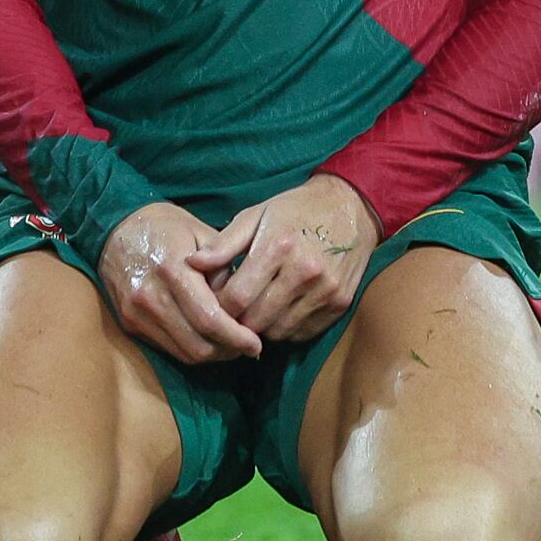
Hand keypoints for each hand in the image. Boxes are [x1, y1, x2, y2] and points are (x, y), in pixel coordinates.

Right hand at [98, 202, 261, 365]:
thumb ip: (222, 268)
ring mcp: (136, 314)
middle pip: (198, 345)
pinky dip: (190, 349)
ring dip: (211, 355)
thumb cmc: (165, 226)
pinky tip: (205, 339)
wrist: (115, 228)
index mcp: (172, 270)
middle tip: (247, 346)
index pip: (210, 319)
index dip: (237, 337)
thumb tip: (240, 304)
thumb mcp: (201, 233)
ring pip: (183, 353)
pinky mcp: (129, 324)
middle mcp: (150, 297)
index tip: (256, 344)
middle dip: (228, 351)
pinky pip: (167, 348)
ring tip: (229, 345)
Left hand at [190, 174, 377, 345]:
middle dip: (240, 320)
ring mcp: (325, 290)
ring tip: (258, 308)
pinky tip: (283, 309)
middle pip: (257, 320)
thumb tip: (191, 264)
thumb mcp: (256, 215)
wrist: (350, 207)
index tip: (215, 302)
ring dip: (263, 327)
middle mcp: (304, 271)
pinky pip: (302, 333)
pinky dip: (287, 328)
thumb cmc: (295, 210)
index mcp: (278, 246)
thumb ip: (223, 243)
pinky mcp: (340, 304)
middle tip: (234, 311)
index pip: (237, 297)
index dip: (220, 306)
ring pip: (278, 332)